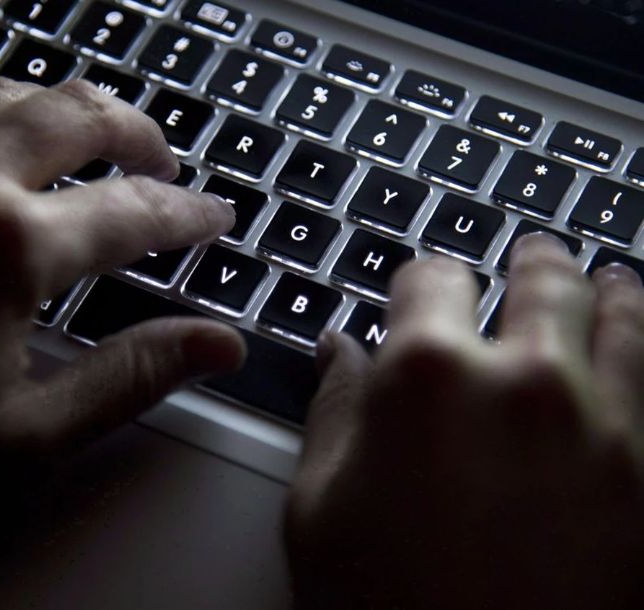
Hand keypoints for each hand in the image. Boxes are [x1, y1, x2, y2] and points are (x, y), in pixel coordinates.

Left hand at [0, 75, 244, 466]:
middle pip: (81, 116)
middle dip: (140, 134)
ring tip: (99, 134)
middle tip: (166, 161)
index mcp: (11, 245)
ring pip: (12, 91)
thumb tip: (217, 346)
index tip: (216, 217)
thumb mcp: (18, 435)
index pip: (136, 212)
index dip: (189, 214)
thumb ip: (128, 379)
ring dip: (70, 108)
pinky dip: (1, 112)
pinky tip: (5, 137)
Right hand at [286, 234, 643, 609]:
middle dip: (532, 260)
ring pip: (623, 316)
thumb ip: (333, 408)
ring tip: (609, 279)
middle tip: (533, 253)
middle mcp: (523, 382)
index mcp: (426, 378)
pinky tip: (641, 337)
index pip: (430, 278)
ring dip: (612, 289)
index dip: (422, 276)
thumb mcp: (320, 505)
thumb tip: (340, 349)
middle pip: (540, 281)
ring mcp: (605, 426)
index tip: (424, 284)